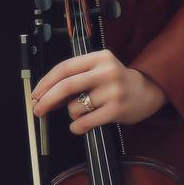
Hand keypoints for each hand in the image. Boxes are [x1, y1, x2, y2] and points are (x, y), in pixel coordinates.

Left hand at [30, 50, 165, 135]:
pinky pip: (84, 122)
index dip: (46, 82)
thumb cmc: (116, 82)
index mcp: (99, 57)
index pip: (64, 68)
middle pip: (66, 86)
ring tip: (85, 110)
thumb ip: (75, 77)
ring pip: (75, 107)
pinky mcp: (116, 110)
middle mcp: (106, 72)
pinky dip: (77, 126)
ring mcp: (112, 91)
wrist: (147, 91)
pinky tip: (81, 124)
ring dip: (72, 113)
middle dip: (47, 100)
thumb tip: (44, 95)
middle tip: (38, 109)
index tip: (36, 93)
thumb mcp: (98, 69)